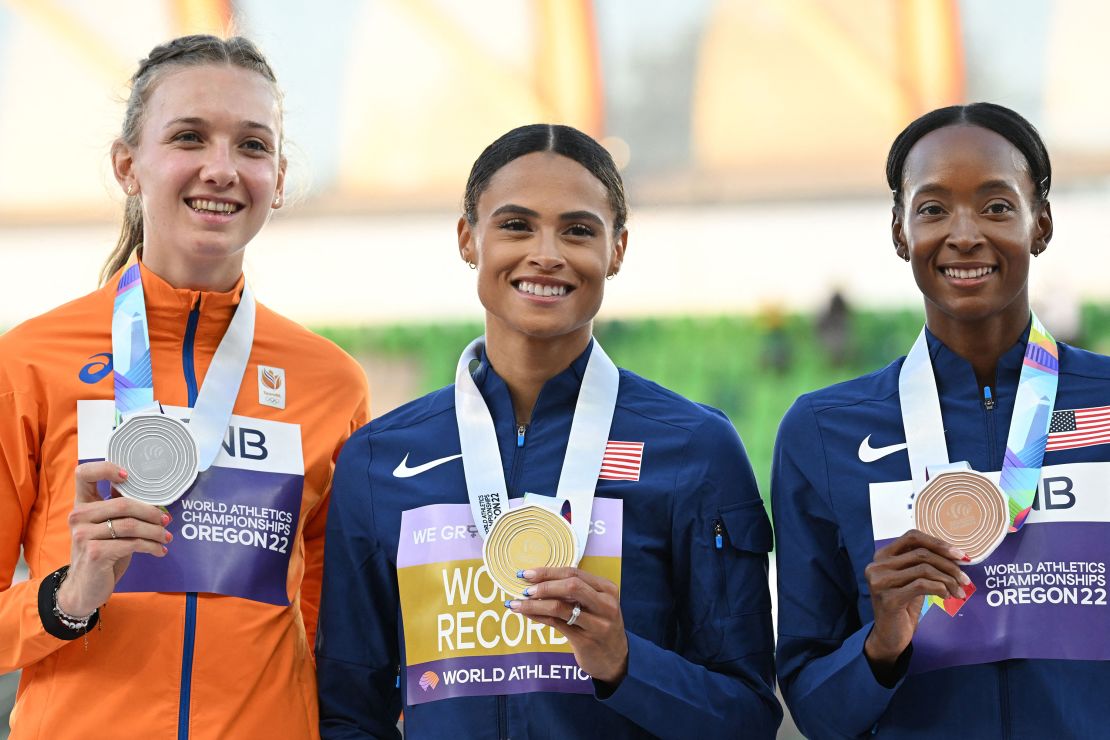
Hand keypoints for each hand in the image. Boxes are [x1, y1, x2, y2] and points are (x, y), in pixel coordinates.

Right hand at [57, 462, 171, 616]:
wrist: (85, 588)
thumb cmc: (102, 554)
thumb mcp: (108, 528)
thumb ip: (119, 510)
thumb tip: (150, 493)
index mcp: (82, 505)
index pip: (84, 474)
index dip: (106, 468)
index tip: (129, 476)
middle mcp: (78, 517)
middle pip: (123, 503)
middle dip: (151, 512)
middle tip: (166, 520)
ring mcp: (83, 535)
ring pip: (131, 525)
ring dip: (155, 532)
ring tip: (166, 537)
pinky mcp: (94, 552)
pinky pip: (132, 544)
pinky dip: (151, 546)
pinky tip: (159, 550)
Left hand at [506, 567, 627, 684]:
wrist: (617, 660)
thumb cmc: (601, 626)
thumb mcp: (596, 604)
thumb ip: (576, 592)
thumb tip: (539, 580)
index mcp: (607, 589)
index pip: (574, 573)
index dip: (548, 571)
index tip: (527, 573)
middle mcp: (605, 604)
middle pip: (570, 586)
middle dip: (543, 585)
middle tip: (524, 588)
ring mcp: (597, 624)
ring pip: (560, 607)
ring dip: (535, 604)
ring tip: (517, 603)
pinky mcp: (586, 641)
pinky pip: (556, 624)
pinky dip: (538, 617)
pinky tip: (527, 614)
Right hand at [864, 529, 969, 668]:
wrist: (890, 637)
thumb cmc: (903, 606)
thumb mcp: (912, 580)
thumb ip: (923, 565)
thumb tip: (955, 555)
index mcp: (882, 556)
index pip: (912, 537)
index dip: (938, 543)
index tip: (960, 555)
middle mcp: (877, 566)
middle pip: (921, 553)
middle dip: (948, 565)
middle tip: (965, 579)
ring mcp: (880, 582)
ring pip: (924, 569)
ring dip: (948, 579)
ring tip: (959, 591)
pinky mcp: (888, 598)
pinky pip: (922, 586)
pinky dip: (940, 589)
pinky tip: (946, 596)